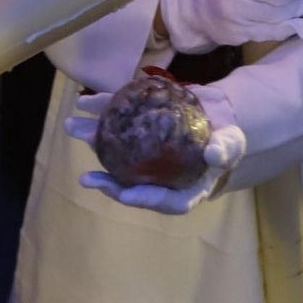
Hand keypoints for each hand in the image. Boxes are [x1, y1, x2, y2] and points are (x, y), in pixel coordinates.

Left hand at [64, 88, 246, 214]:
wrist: (216, 115)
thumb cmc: (225, 138)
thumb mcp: (231, 145)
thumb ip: (223, 149)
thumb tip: (213, 154)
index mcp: (180, 187)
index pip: (162, 199)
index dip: (143, 198)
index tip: (125, 195)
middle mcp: (156, 174)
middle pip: (131, 182)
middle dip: (106, 181)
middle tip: (88, 179)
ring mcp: (143, 151)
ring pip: (115, 149)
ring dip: (92, 137)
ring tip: (71, 128)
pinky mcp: (138, 128)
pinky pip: (118, 121)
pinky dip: (102, 109)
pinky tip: (85, 102)